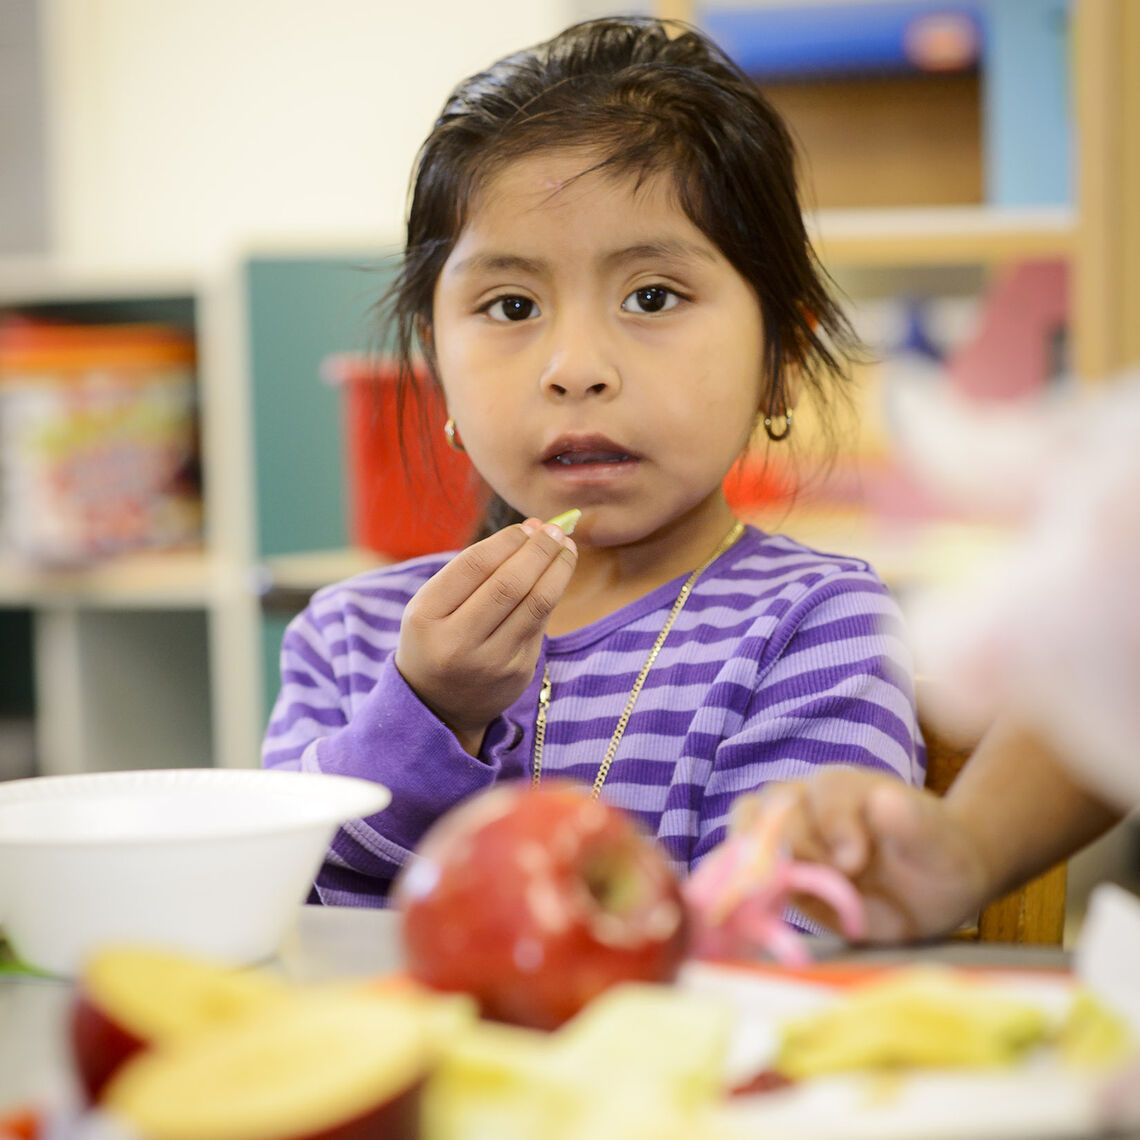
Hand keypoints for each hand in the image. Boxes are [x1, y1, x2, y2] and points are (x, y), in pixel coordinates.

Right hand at [395, 518, 576, 752]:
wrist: (438, 706)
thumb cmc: (437, 637)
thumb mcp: (432, 604)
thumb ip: (474, 569)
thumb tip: (532, 528)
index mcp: (426, 617)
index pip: (474, 566)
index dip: (507, 541)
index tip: (527, 526)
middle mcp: (457, 643)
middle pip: (510, 584)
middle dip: (539, 551)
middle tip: (556, 531)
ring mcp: (490, 662)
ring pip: (536, 604)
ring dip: (558, 570)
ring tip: (567, 548)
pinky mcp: (518, 673)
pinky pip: (541, 624)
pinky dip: (552, 594)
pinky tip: (557, 576)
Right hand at [731, 769, 989, 941]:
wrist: (930, 886)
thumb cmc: (936, 856)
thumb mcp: (937, 843)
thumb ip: (913, 824)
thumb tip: (883, 801)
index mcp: (848, 787)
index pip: (826, 792)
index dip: (834, 824)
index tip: (854, 862)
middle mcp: (810, 801)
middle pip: (777, 805)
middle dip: (796, 845)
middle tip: (827, 880)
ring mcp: (789, 831)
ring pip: (749, 821)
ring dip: (759, 855)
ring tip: (783, 887)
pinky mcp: (778, 865)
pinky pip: (744, 858)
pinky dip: (743, 874)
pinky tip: (762, 898)